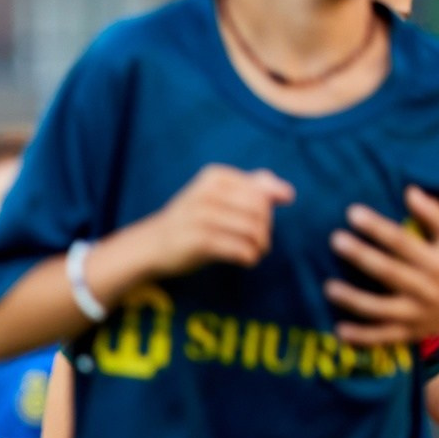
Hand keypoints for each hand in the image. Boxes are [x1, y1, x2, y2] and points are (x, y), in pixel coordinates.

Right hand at [138, 165, 295, 278]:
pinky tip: (246, 260)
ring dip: (260, 246)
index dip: (268, 211)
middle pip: (260, 210)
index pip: (260, 192)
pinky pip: (240, 249)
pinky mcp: (198, 241)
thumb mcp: (217, 197)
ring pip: (253, 230)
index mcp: (215, 176)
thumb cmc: (191, 220)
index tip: (261, 225)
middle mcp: (207, 192)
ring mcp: (200, 216)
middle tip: (260, 243)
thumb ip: (251, 188)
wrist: (151, 244)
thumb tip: (287, 193)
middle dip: (266, 230)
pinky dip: (250, 257)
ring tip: (255, 252)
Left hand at [325, 187, 438, 347]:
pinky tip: (339, 331)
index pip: (403, 242)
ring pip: (381, 308)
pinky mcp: (408, 334)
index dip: (377, 227)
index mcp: (438, 262)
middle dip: (361, 255)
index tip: (352, 213)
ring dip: (354, 299)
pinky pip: (382, 337)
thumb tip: (411, 191)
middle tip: (335, 240)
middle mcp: (427, 289)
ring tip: (329, 287)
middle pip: (389, 271)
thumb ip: (436, 215)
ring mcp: (416, 315)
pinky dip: (361, 337)